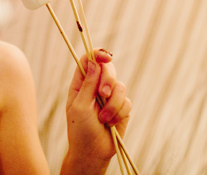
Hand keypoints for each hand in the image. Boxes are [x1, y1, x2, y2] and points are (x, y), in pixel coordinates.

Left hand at [62, 49, 130, 172]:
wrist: (93, 153)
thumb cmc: (80, 130)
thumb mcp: (80, 106)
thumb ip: (87, 84)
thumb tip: (93, 62)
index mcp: (81, 83)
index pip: (89, 60)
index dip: (98, 54)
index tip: (106, 58)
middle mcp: (96, 87)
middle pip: (108, 69)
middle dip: (108, 80)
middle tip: (103, 94)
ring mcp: (110, 97)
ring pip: (120, 86)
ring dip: (112, 104)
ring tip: (103, 119)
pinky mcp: (121, 108)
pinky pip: (126, 101)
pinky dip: (119, 113)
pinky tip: (111, 124)